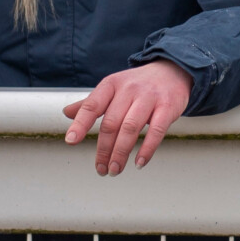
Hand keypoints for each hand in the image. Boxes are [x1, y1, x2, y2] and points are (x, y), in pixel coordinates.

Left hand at [63, 59, 193, 174]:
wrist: (173, 71)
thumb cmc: (139, 84)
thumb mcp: (113, 88)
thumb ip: (91, 103)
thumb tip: (66, 113)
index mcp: (111, 85)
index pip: (92, 105)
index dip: (80, 124)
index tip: (71, 140)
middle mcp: (129, 90)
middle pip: (111, 123)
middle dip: (104, 150)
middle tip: (101, 168)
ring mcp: (149, 98)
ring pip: (130, 129)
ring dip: (121, 153)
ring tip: (115, 169)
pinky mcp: (167, 107)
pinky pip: (156, 131)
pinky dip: (147, 149)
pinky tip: (139, 162)